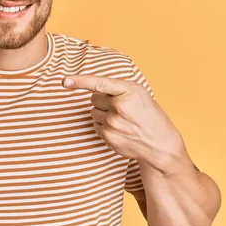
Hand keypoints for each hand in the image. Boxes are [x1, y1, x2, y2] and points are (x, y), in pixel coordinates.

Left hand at [62, 75, 188, 174]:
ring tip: (122, 120)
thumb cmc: (149, 114)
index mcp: (129, 91)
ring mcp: (113, 123)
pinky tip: (120, 129)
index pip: (99, 83)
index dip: (80, 81)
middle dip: (102, 100)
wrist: (160, 144)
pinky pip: (96, 126)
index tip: (65, 80)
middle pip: (94, 98)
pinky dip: (104, 126)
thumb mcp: (140, 94)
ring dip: (103, 114)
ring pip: (94, 112)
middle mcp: (120, 106)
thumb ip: (117, 88)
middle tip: (119, 106)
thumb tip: (91, 88)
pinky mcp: (108, 137)